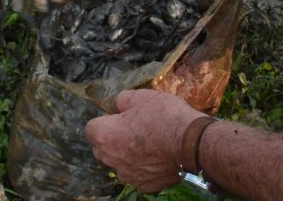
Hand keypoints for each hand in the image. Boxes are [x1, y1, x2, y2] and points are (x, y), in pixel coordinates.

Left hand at [85, 89, 203, 192]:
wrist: (191, 143)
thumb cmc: (164, 116)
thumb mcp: (142, 96)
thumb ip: (122, 100)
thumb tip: (118, 105)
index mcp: (105, 135)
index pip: (90, 128)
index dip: (105, 120)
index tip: (119, 116)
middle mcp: (111, 159)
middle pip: (101, 148)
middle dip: (111, 139)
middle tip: (132, 128)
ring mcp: (127, 175)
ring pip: (118, 163)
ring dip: (126, 154)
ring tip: (148, 143)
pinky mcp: (143, 185)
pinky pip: (136, 174)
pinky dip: (142, 166)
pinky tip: (157, 156)